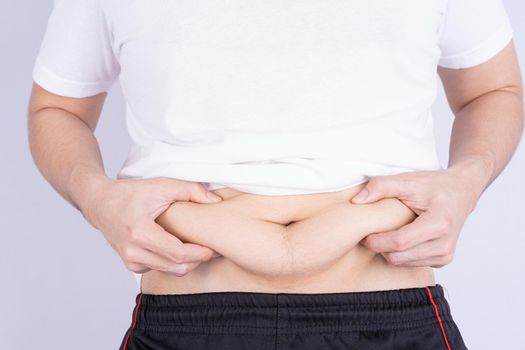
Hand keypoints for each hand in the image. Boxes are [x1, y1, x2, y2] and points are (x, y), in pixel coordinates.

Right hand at [79, 176, 222, 275]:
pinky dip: (174, 261)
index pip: (178, 254)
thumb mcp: (161, 185)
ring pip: (171, 271)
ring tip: (200, 245)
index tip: (215, 246)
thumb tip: (215, 201)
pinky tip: (180, 246)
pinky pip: (161, 268)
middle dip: (199, 259)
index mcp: (140, 233)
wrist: (100, 203)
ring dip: (188, 261)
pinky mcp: (132, 265)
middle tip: (213, 247)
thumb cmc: (130, 193)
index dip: (201, 253)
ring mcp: (131, 261)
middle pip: (177, 267)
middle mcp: (133, 252)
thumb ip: (190, 190)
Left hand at [351, 169, 480, 267]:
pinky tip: (398, 237)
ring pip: (401, 263)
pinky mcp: (442, 260)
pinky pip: (410, 264)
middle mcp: (444, 244)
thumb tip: (357, 201)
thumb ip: (381, 186)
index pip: (399, 242)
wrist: (461, 191)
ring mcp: (445, 255)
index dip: (377, 241)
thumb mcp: (407, 180)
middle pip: (398, 256)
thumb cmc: (433, 185)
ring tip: (384, 233)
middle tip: (369, 232)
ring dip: (388, 251)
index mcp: (439, 224)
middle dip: (379, 247)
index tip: (364, 233)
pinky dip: (399, 253)